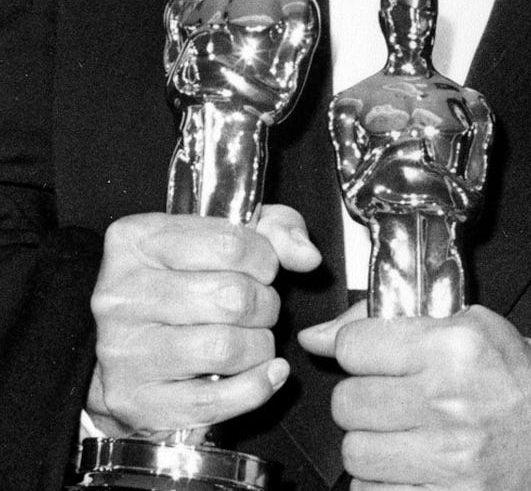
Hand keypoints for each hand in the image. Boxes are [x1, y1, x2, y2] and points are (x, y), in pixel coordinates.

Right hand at [87, 203, 319, 434]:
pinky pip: (210, 402)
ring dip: (260, 346)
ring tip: (255, 339)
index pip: (230, 244)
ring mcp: (124, 352)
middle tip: (261, 308)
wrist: (121, 343)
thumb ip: (275, 230)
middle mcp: (122, 296)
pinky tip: (268, 374)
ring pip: (224, 349)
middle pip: (231, 297)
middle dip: (265, 304)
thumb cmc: (183, 279)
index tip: (264, 269)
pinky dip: (254, 390)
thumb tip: (307, 257)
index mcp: (139, 241)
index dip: (265, 259)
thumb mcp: (225, 234)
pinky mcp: (135, 401)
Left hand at [299, 303, 530, 489]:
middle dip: (364, 398)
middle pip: (347, 402)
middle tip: (393, 398)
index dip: (359, 350)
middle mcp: (448, 402)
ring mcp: (446, 459)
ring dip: (373, 444)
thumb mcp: (472, 327)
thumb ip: (397, 324)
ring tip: (406, 434)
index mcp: (457, 347)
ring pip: (354, 453)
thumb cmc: (518, 380)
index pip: (355, 346)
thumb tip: (317, 336)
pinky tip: (412, 466)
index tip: (373, 357)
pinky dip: (384, 482)